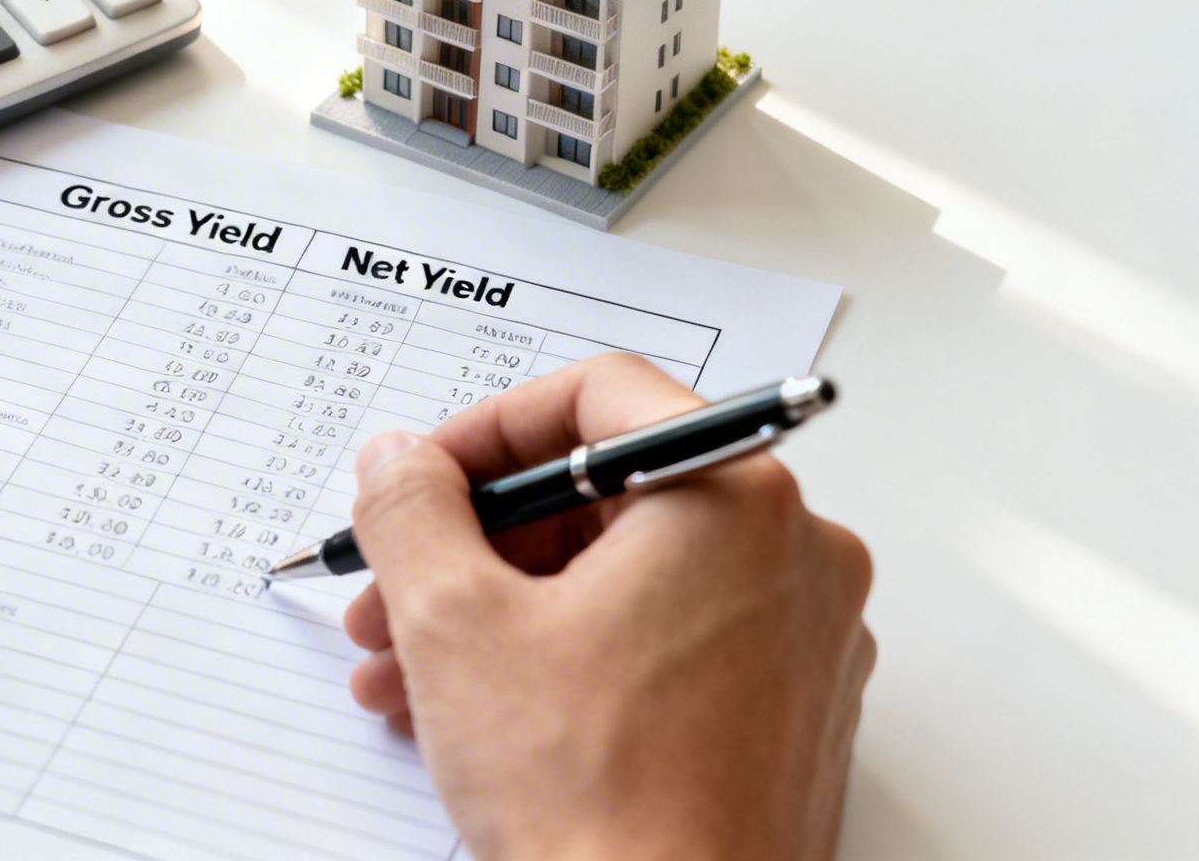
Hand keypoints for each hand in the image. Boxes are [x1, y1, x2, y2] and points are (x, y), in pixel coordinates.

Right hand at [344, 355, 873, 860]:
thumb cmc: (597, 803)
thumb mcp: (455, 626)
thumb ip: (414, 510)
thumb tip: (400, 461)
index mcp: (735, 500)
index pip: (600, 395)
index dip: (486, 430)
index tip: (424, 479)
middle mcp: (794, 554)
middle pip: (607, 496)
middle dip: (476, 543)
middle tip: (396, 585)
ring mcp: (802, 638)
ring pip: (625, 579)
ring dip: (502, 610)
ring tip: (409, 670)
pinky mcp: (787, 711)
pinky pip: (662, 643)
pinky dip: (567, 658)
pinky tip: (477, 712)